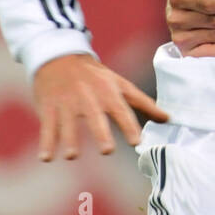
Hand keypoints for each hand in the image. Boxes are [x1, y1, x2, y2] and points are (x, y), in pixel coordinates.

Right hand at [33, 53, 168, 160]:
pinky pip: (47, 126)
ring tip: (72, 156)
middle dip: (101, 132)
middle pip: (95, 116)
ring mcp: (67, 102)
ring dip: (70, 140)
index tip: (137, 142)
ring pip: (68, 123)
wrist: (60, 57)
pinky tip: (46, 158)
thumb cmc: (96, 76)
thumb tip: (168, 118)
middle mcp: (88, 97)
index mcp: (108, 92)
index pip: (121, 110)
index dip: (130, 126)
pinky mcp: (49, 107)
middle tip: (107, 150)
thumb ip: (143, 102)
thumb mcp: (120, 84)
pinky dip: (46, 142)